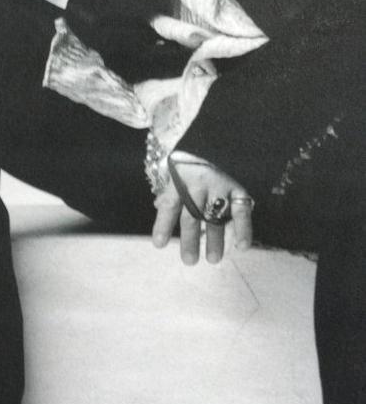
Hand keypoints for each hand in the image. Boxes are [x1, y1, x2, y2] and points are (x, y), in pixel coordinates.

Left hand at [152, 151, 254, 265]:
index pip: (169, 205)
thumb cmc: (192, 166)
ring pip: (215, 217)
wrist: (217, 142)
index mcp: (179, 182)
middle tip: (189, 261)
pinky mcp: (238, 190)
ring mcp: (219, 188)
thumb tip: (159, 205)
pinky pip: (241, 211)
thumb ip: (169, 193)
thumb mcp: (175, 174)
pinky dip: (244, 228)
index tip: (159, 244)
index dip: (163, 224)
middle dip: (190, 239)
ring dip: (215, 239)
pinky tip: (242, 246)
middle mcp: (199, 186)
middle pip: (192, 215)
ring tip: (213, 259)